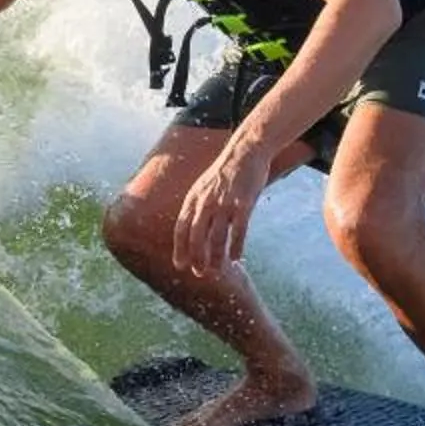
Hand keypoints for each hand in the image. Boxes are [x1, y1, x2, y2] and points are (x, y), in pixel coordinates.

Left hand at [172, 143, 269, 277]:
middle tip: (199, 274)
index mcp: (193, 198)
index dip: (180, 248)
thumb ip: (197, 206)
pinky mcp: (243, 203)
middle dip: (196, 258)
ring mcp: (224, 203)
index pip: (181, 228)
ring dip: (216, 258)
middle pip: (196, 236)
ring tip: (217, 272)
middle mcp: (206, 202)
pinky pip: (238, 230)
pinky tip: (236, 258)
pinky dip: (236, 246)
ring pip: (217, 237)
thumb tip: (192, 228)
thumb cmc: (225, 172)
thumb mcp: (203, 187)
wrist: (245, 152)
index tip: (180, 265)